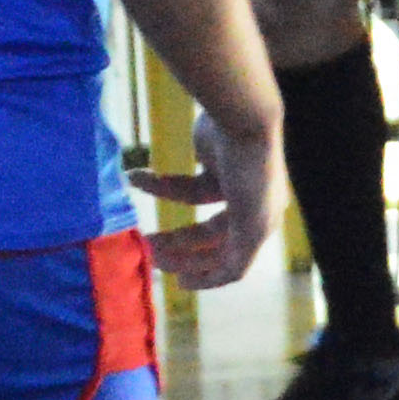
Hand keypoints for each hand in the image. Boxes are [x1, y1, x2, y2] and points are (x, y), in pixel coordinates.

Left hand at [134, 107, 281, 289]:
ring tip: (141, 233)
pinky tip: (137, 179)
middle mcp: (249, 207)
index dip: (207, 277)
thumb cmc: (250, 171)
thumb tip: (230, 277)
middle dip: (181, 252)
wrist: (243, 115)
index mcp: (261, 225)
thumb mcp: (251, 222)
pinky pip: (181, 184)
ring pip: (193, 216)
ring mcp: (229, 183)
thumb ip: (241, 255)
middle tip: (151, 255)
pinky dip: (159, 185)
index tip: (177, 283)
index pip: (234, 263)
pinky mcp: (211, 161)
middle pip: (210, 241)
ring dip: (168, 225)